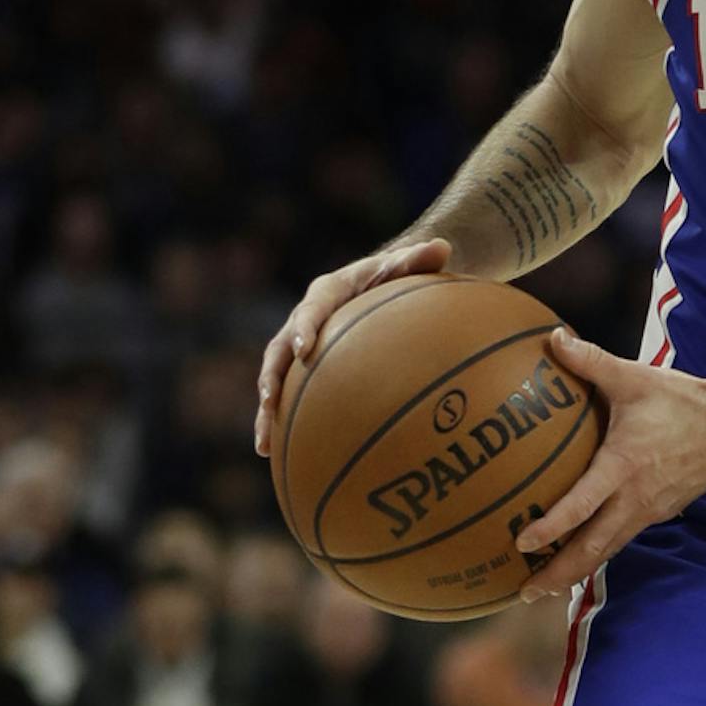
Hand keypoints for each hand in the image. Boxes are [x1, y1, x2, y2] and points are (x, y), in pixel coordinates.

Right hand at [255, 237, 453, 454]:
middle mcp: (305, 319)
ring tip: (263, 445)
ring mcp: (303, 347)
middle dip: (271, 377)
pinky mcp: (308, 370)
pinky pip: (291, 399)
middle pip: (279, 350)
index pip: (311, 309)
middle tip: (268, 400)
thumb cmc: (402, 275)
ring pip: (276, 381)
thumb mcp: (411, 265)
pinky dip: (284, 425)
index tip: (304, 350)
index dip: (304, 328)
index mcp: (327, 292)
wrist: (388, 284)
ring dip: (267, 412)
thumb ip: (420, 260)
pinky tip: (281, 460)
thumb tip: (442, 246)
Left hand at [514, 329, 705, 597]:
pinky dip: (599, 552)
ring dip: (576, 571)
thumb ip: (591, 361)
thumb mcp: (634, 378)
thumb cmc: (683, 401)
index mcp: (624, 467)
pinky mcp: (661, 512)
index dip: (550, 528)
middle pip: (592, 549)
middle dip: (558, 574)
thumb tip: (552, 338)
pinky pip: (623, 538)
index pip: (581, 506)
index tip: (521, 543)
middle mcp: (635, 498)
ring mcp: (650, 510)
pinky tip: (582, 552)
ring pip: (608, 550)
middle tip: (524, 593)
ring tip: (545, 586)